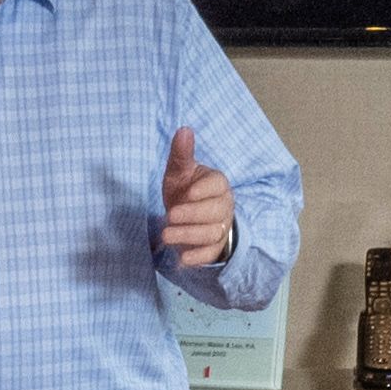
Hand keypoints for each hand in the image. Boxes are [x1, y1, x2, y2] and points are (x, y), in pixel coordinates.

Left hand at [158, 127, 234, 268]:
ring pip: (211, 233)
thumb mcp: (179, 171)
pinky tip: (182, 259)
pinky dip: (198, 258)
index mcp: (217, 184)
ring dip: (189, 236)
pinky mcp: (214, 247)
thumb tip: (184, 130)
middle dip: (192, 215)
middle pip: (214, 211)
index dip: (204, 190)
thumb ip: (181, 154)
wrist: (186, 216)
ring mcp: (221, 227)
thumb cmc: (184, 190)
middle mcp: (223, 206)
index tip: (188, 193)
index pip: (217, 185)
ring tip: (166, 235)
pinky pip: (210, 254)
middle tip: (170, 216)